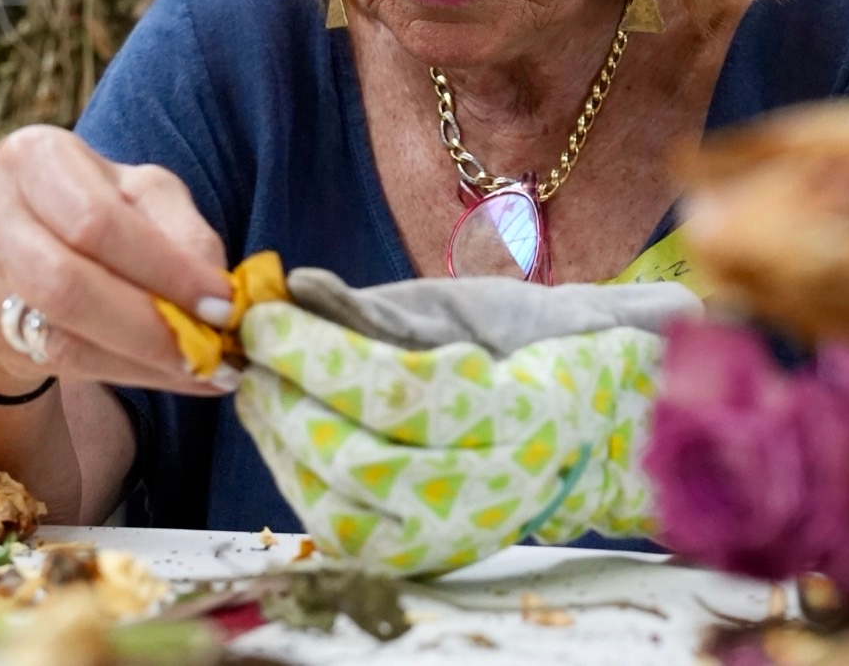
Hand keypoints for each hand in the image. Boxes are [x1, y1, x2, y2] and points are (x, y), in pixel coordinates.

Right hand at [0, 126, 236, 399]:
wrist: (21, 250)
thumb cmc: (97, 208)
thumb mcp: (144, 197)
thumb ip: (184, 234)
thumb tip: (220, 294)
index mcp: (36, 156)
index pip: (99, 222)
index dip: (166, 269)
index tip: (225, 305)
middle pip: (70, 284)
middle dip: (152, 325)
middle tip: (213, 349)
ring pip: (63, 336)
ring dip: (144, 359)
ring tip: (202, 369)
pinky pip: (63, 362)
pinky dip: (128, 372)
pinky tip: (171, 374)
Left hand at [235, 296, 666, 574]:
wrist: (597, 423)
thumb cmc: (528, 346)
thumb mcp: (467, 308)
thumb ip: (379, 309)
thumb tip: (299, 290)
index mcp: (523, 408)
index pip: (399, 392)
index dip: (320, 355)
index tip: (266, 317)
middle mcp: (498, 483)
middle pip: (364, 459)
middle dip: (290, 404)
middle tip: (251, 357)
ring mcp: (465, 532)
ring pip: (345, 511)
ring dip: (282, 449)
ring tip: (260, 393)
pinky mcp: (432, 558)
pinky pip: (347, 535)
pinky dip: (300, 484)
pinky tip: (283, 439)